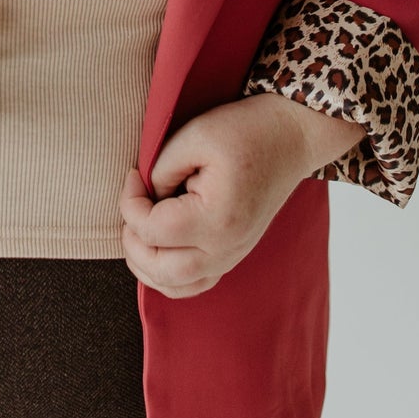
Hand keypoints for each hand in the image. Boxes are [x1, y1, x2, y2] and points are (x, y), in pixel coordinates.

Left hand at [117, 94, 359, 298]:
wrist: (289, 138)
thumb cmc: (243, 131)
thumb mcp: (195, 136)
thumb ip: (161, 171)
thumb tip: (145, 197)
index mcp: (217, 218)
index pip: (154, 230)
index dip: (130, 203)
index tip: (133, 175)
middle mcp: (227, 247)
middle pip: (162, 270)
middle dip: (133, 241)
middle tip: (131, 206)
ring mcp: (232, 256)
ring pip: (176, 286)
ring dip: (146, 265)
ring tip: (137, 230)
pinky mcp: (233, 255)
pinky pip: (194, 284)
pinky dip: (168, 275)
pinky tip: (157, 248)